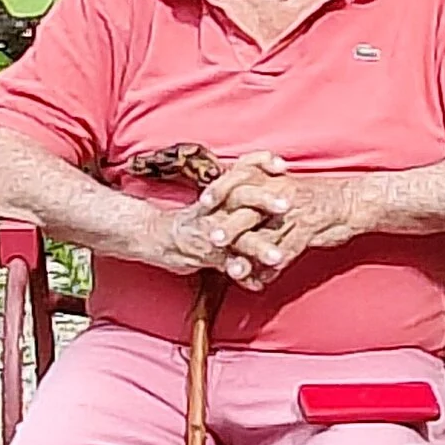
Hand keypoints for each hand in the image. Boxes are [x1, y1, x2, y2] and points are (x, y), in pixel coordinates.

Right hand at [129, 155, 288, 277]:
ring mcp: (210, 230)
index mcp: (223, 189)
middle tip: (287, 205)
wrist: (157, 235)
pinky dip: (241, 272)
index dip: (260, 163)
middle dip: (264, 200)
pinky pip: (224, 263)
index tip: (282, 166)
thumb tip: (274, 175)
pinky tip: (258, 282)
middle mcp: (216, 206)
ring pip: (237, 236)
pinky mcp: (203, 253)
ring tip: (277, 256)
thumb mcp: (218, 197)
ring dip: (259, 247)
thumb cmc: (197, 216)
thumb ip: (242, 189)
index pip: (242, 168)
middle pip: (241, 196)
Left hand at [214, 169, 375, 283]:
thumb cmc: (321, 198)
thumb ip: (265, 195)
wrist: (354, 201)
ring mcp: (295, 213)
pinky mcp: (309, 229)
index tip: (202, 202)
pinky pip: (287, 251)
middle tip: (210, 240)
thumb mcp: (290, 188)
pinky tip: (261, 282)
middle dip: (228, 225)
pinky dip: (273, 268)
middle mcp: (281, 193)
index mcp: (274, 180)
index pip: (240, 180)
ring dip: (247, 254)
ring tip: (233, 270)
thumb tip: (240, 204)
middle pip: (248, 209)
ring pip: (266, 235)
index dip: (220, 190)